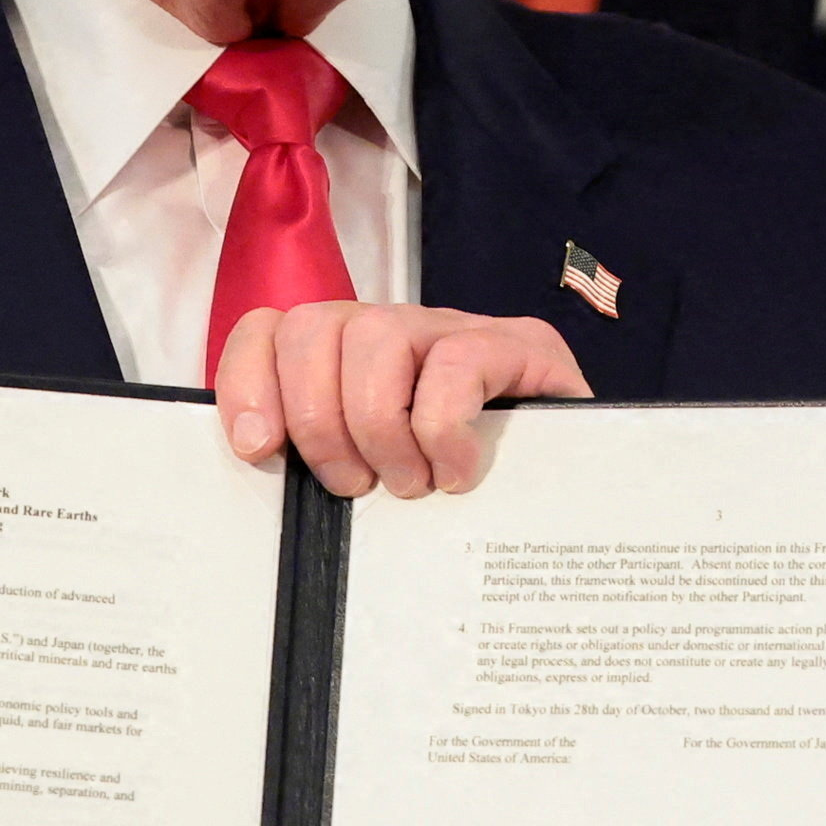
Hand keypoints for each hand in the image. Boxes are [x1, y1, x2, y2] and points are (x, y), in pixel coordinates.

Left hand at [213, 299, 587, 494]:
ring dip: (379, 427)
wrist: (577, 497)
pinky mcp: (519, 346)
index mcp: (346, 358)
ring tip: (409, 483)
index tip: (257, 448)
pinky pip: (457, 364)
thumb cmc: (464, 498)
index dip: (248, 381)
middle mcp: (395, 329)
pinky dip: (443, 428)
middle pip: (312, 327)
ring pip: (375, 336)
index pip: (269, 330)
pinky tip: (456, 472)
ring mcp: (455, 330)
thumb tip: (259, 473)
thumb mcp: (376, 481)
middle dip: (316, 420)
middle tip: (353, 486)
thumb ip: (323, 467)